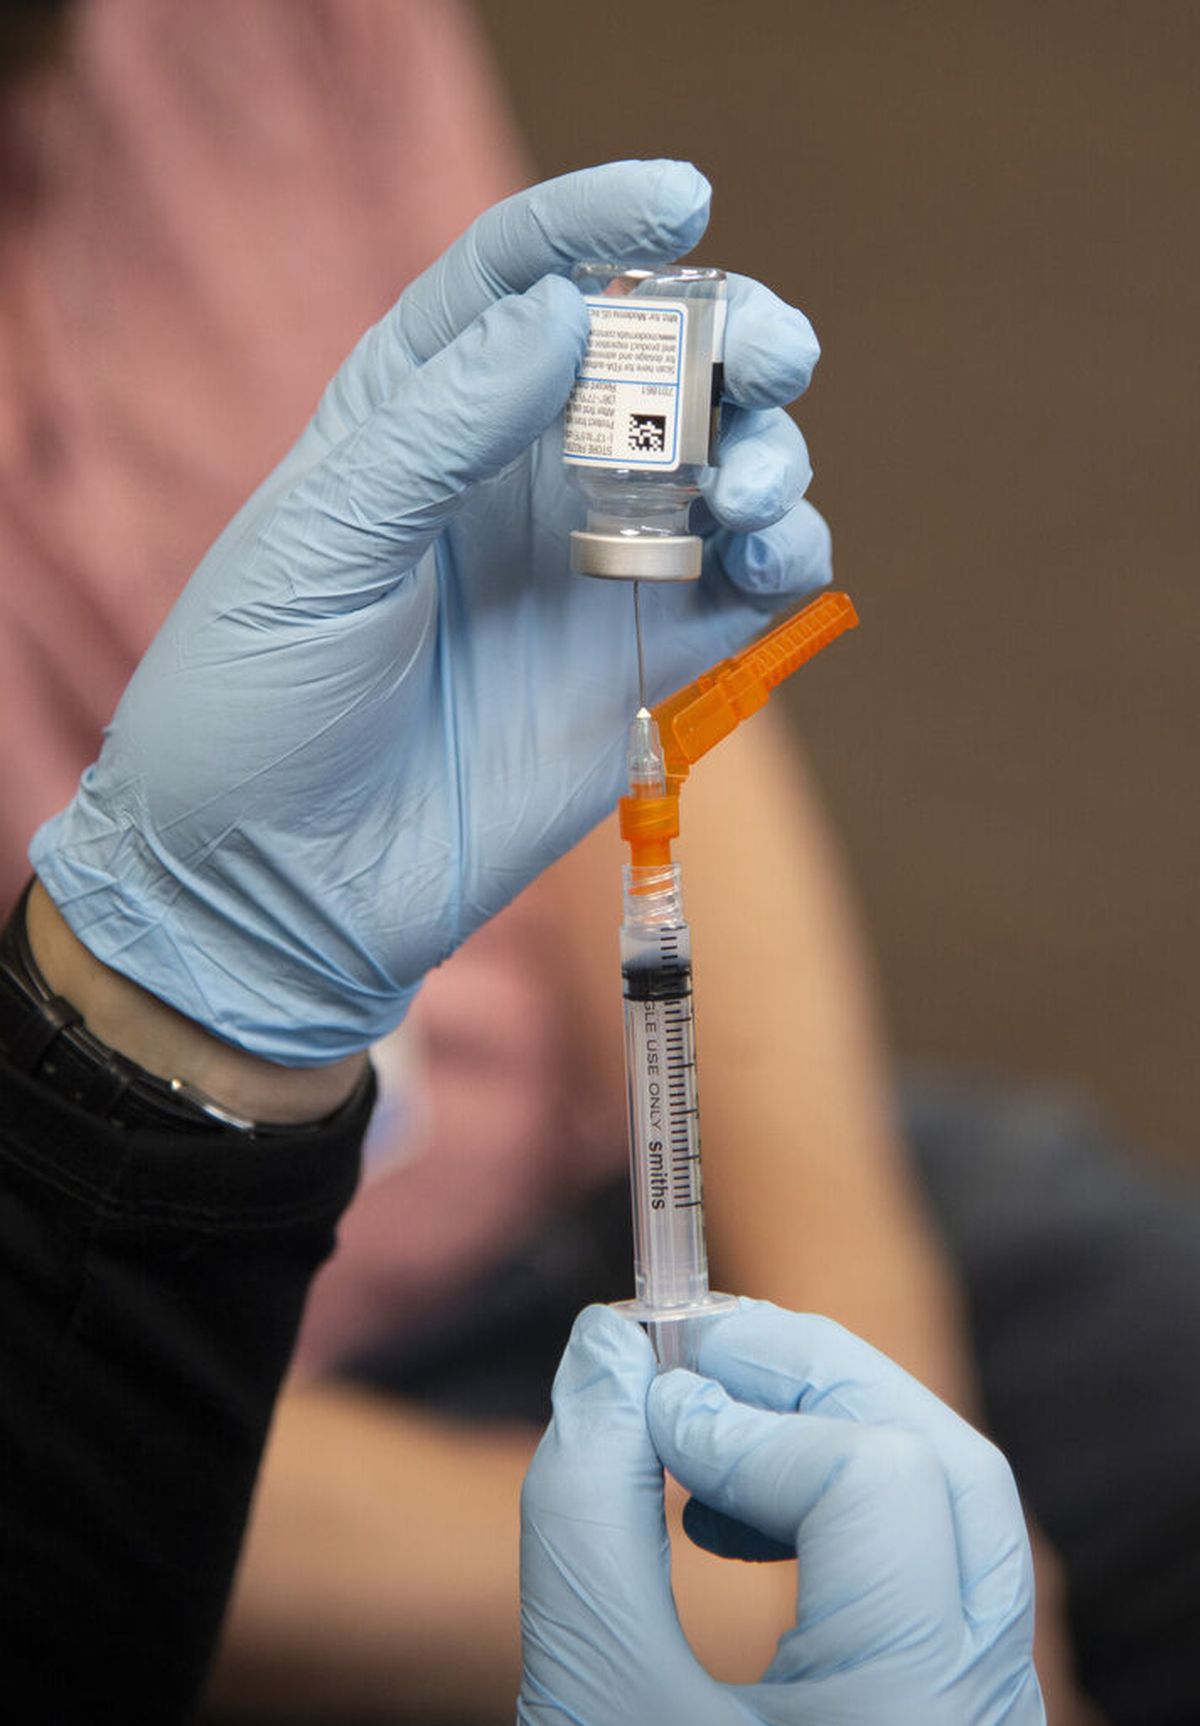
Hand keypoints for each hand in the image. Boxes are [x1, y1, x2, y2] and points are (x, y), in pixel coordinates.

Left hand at [31, 160, 828, 1063]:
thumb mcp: (321, 547)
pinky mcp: (644, 667)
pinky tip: (772, 558)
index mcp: (422, 419)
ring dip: (765, 454)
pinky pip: (747, 589)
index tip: (680, 201)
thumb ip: (441, 427)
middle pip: (656, 365)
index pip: (520, 282)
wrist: (280, 880)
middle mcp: (521, 479)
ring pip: (722, 467)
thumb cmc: (260, 703)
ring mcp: (592, 573)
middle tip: (772, 353)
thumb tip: (564, 312)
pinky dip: (787, 558)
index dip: (600, 224)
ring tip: (743, 495)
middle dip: (733, 338)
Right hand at [518, 1301, 1043, 1724]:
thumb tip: (606, 1351)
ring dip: (833, 1428)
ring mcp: (983, 1717)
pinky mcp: (953, 1711)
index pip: (878, 1488)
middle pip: (950, 1471)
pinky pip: (935, 1565)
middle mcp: (982, 1718)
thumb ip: (585, 1508)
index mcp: (910, 1722)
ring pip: (958, 1509)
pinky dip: (845, 1501)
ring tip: (712, 1427)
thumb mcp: (588, 1695)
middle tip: (701, 1346)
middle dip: (817, 1381)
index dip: (753, 1423)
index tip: (645, 1409)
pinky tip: (741, 1517)